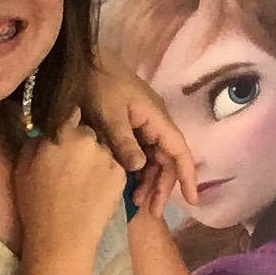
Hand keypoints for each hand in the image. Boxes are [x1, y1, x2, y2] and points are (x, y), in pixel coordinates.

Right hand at [15, 108, 125, 254]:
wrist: (61, 236)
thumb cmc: (35, 203)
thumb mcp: (23, 166)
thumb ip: (37, 141)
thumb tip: (47, 130)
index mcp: (63, 134)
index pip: (71, 115)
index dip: (69, 123)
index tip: (67, 130)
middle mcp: (89, 139)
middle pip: (90, 131)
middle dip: (83, 141)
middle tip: (74, 162)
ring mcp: (108, 156)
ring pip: (104, 148)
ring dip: (97, 157)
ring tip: (85, 180)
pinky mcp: (121, 173)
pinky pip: (115, 165)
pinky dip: (107, 173)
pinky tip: (95, 189)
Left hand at [80, 46, 198, 214]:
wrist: (82, 62)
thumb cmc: (98, 84)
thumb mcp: (109, 114)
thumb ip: (123, 141)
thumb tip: (139, 168)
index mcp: (156, 118)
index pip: (179, 151)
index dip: (188, 176)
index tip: (192, 200)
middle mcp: (155, 123)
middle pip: (167, 159)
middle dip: (162, 186)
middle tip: (150, 212)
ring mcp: (143, 124)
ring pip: (154, 158)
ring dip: (148, 180)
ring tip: (135, 203)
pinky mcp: (130, 126)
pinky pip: (141, 152)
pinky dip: (137, 170)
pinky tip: (128, 184)